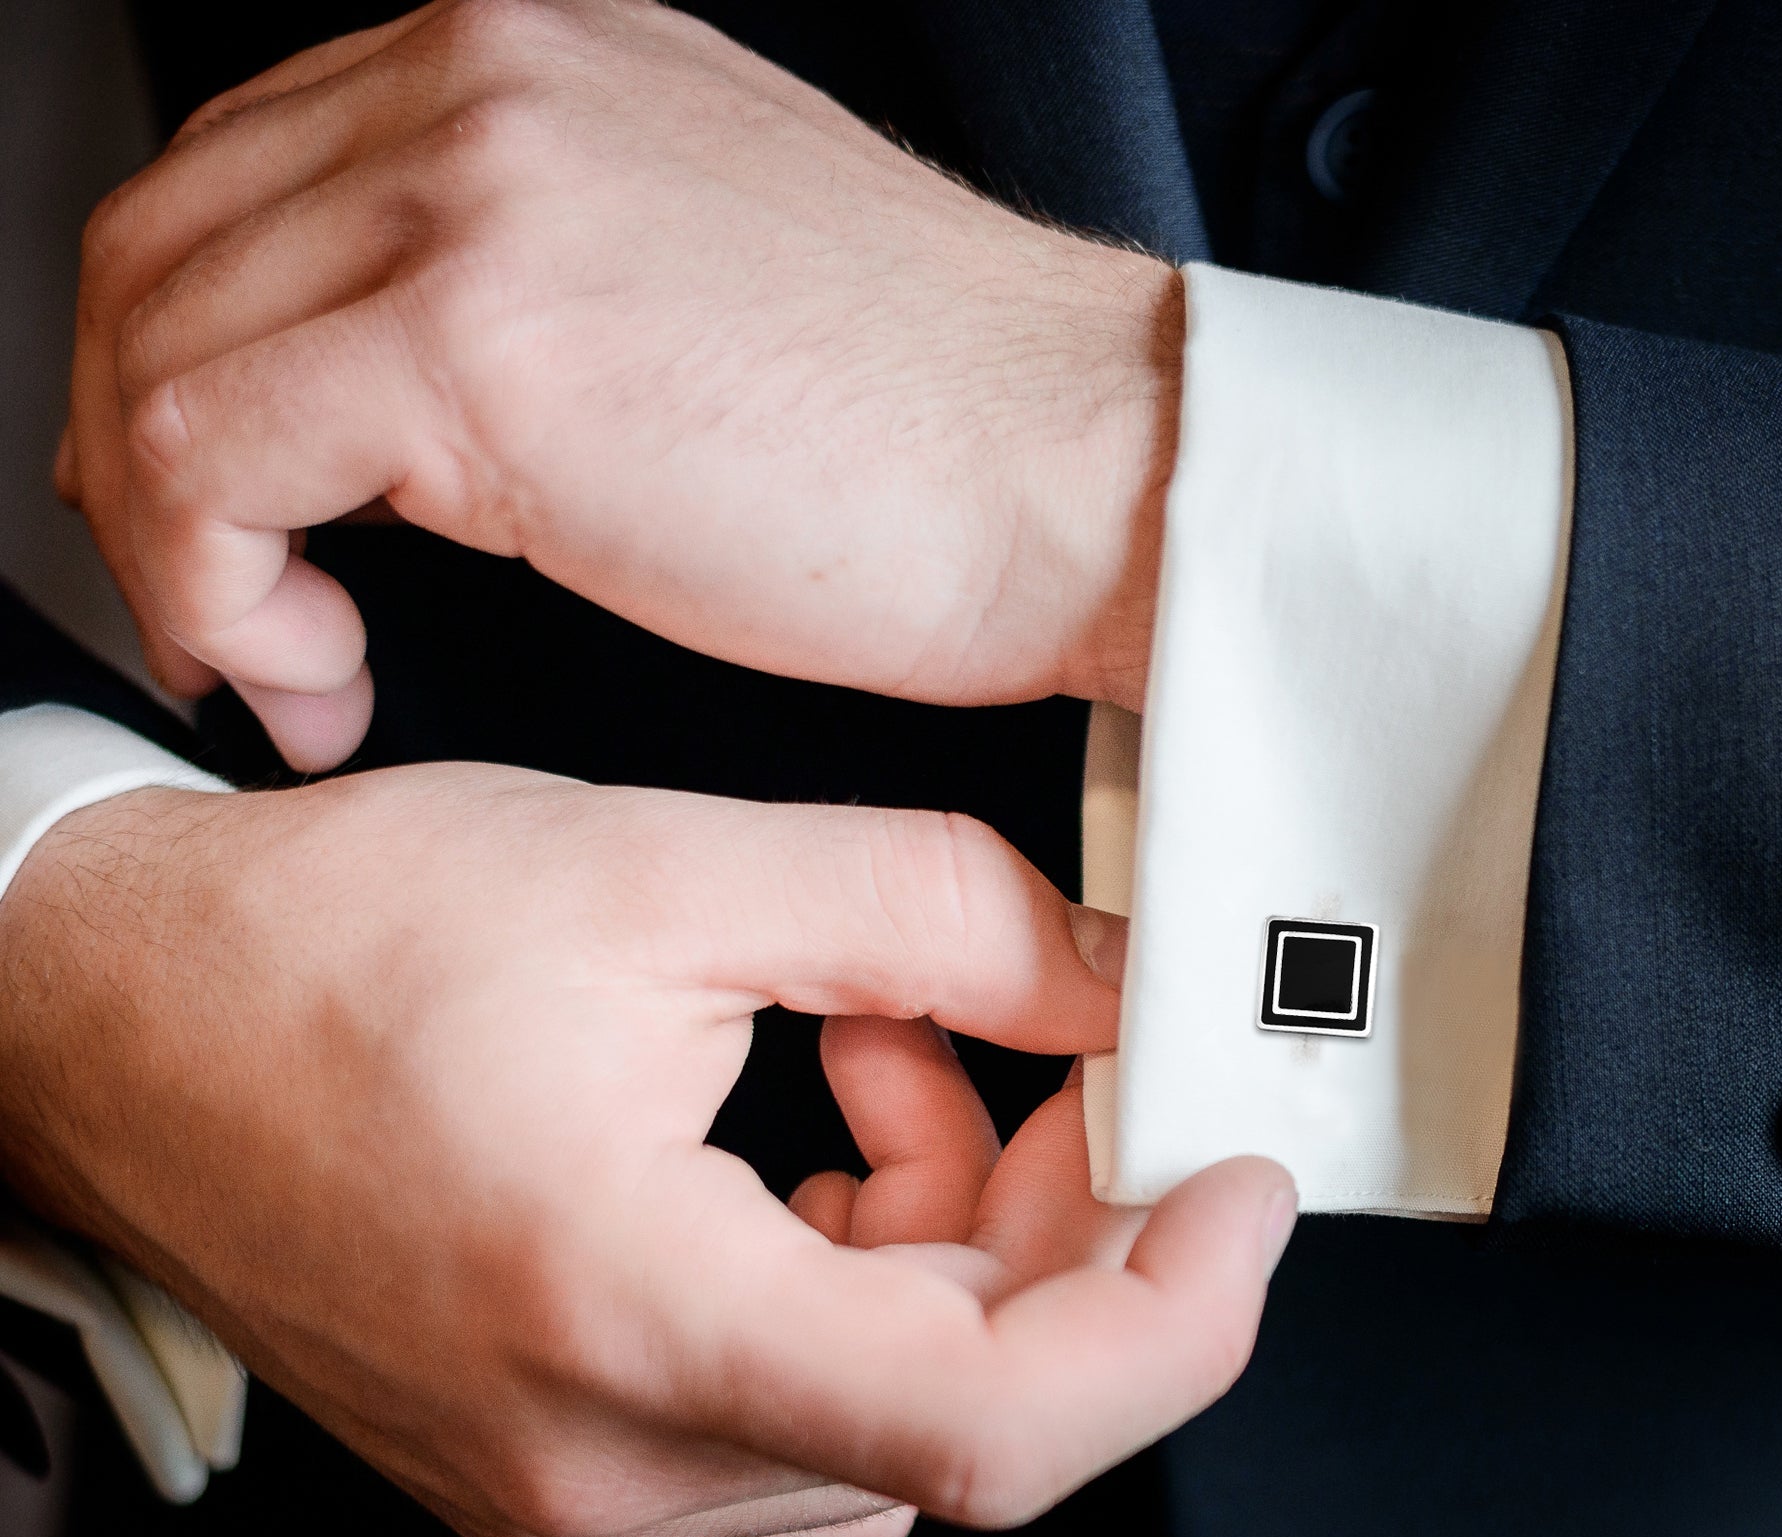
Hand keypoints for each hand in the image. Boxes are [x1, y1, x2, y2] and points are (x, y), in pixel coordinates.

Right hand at [0, 769, 1291, 1536]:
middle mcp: (596, 1453)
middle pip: (959, 1407)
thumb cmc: (326, 945)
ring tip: (876, 1049)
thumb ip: (930, 917)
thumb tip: (1108, 979)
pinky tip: (812, 1131)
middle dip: (1056, 1227)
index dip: (1171, 1319)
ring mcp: (574, 1484)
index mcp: (622, 1310)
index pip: (991, 1426)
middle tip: (1050, 1054)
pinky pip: (797, 1413)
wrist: (125, 1016)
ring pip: (889, 1412)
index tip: (1237, 1194)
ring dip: (948, 1240)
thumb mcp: (662, 871)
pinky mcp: (560, 1460)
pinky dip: (858, 1276)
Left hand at [61, 0, 1181, 769]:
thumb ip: (532, 286)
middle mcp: (478, 86)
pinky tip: (317, 676)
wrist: (1090, 471)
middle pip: (160, 253)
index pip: (239, 186)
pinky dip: (216, 590)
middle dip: (145, 463)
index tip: (230, 519)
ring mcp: (472, 193)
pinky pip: (207, 457)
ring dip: (179, 546)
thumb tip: (398, 393)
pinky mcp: (478, 337)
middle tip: (221, 604)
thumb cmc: (940, 428)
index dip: (185, 370)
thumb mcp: (695, 294)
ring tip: (285, 665)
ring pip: (153, 351)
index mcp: (529, 69)